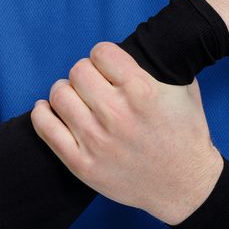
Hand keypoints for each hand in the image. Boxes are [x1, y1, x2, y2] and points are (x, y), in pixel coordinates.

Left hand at [30, 41, 224, 224]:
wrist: (185, 184)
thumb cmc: (185, 133)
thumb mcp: (184, 89)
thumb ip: (155, 65)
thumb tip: (131, 43)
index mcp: (143, 90)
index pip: (101, 52)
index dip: (104, 56)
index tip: (107, 66)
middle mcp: (117, 114)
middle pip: (78, 70)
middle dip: (86, 73)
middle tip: (94, 84)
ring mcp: (97, 141)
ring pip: (59, 95)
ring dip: (66, 91)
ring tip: (76, 98)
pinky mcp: (83, 165)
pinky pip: (46, 129)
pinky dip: (42, 114)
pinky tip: (48, 109)